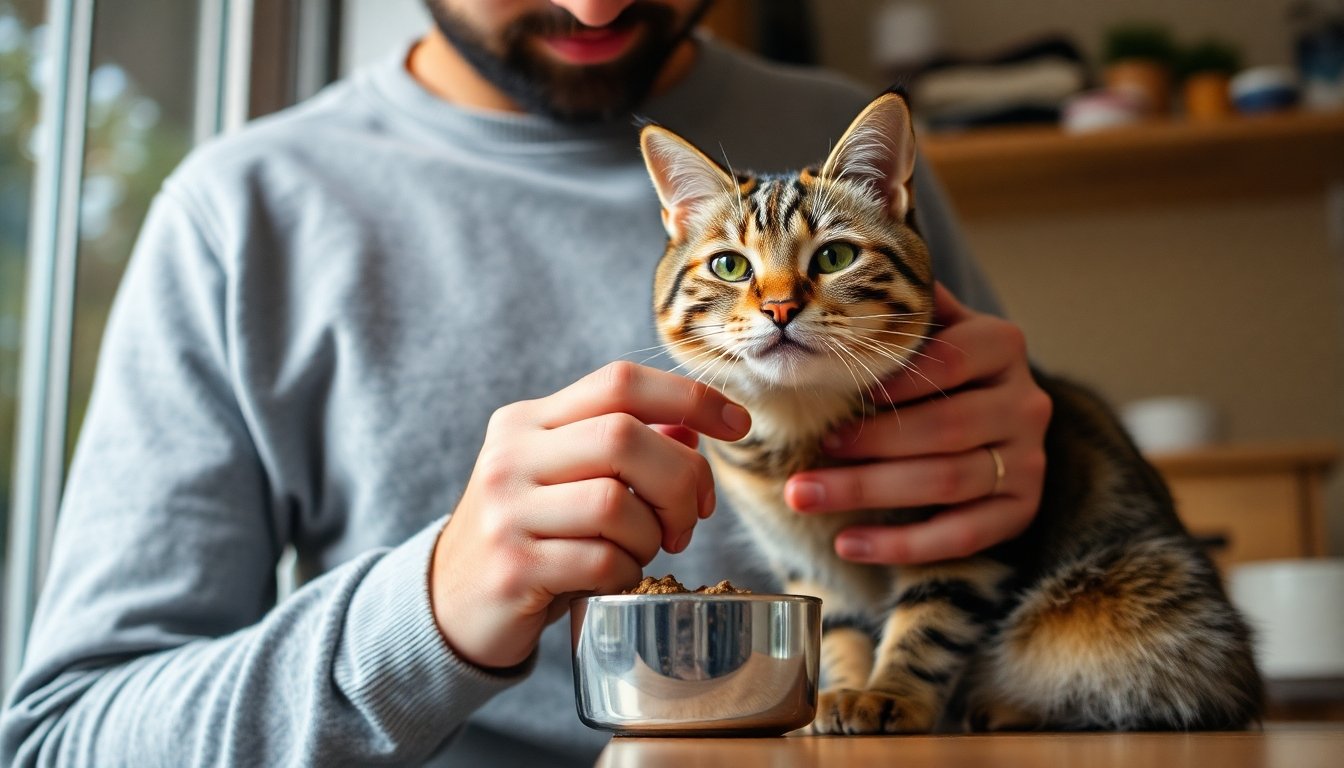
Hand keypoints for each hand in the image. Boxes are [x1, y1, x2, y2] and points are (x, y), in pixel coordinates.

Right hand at [429, 362, 751, 669]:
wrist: (452, 603)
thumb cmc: (531, 535)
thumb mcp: (566, 478)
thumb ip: (624, 445)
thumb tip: (693, 424)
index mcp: (528, 421)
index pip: (619, 382)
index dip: (690, 397)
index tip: (738, 426)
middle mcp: (510, 455)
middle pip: (623, 437)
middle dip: (680, 480)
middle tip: (691, 518)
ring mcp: (506, 511)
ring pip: (615, 503)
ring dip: (652, 535)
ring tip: (645, 550)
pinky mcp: (512, 567)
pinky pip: (600, 560)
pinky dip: (626, 572)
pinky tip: (614, 577)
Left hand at [784, 283, 1050, 563]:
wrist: (990, 425)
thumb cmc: (934, 372)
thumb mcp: (927, 330)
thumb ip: (904, 306)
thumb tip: (862, 252)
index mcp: (1002, 345)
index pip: (947, 362)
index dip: (892, 384)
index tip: (834, 401)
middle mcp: (1026, 401)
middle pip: (943, 428)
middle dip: (866, 448)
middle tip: (804, 459)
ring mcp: (1029, 458)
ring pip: (949, 481)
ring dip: (869, 494)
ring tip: (804, 497)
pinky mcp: (1022, 510)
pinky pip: (963, 535)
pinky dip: (902, 544)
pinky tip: (848, 542)